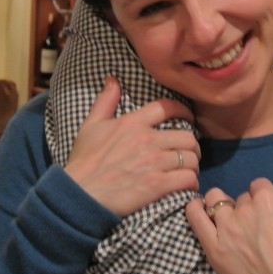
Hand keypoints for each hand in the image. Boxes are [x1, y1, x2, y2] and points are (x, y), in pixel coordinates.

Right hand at [64, 76, 199, 216]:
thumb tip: (112, 80)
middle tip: (188, 153)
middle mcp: (147, 139)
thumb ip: (105, 101)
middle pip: (187, 136)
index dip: (184, 111)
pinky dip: (191, 183)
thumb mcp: (91, 125)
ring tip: (188, 170)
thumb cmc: (83, 161)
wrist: (79, 194)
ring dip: (193, 165)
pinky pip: (188, 179)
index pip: (167, 108)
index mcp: (133, 122)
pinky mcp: (157, 185)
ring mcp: (154, 162)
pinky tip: (186, 186)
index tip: (189, 118)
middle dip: (192, 145)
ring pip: (191, 158)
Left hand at [186, 179, 272, 273]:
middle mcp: (245, 208)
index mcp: (267, 199)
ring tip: (227, 220)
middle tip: (252, 227)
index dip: (261, 196)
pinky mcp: (213, 245)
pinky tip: (196, 208)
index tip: (263, 211)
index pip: (258, 185)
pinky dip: (194, 209)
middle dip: (245, 208)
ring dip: (221, 205)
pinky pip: (196, 217)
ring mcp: (227, 226)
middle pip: (240, 197)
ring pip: (216, 200)